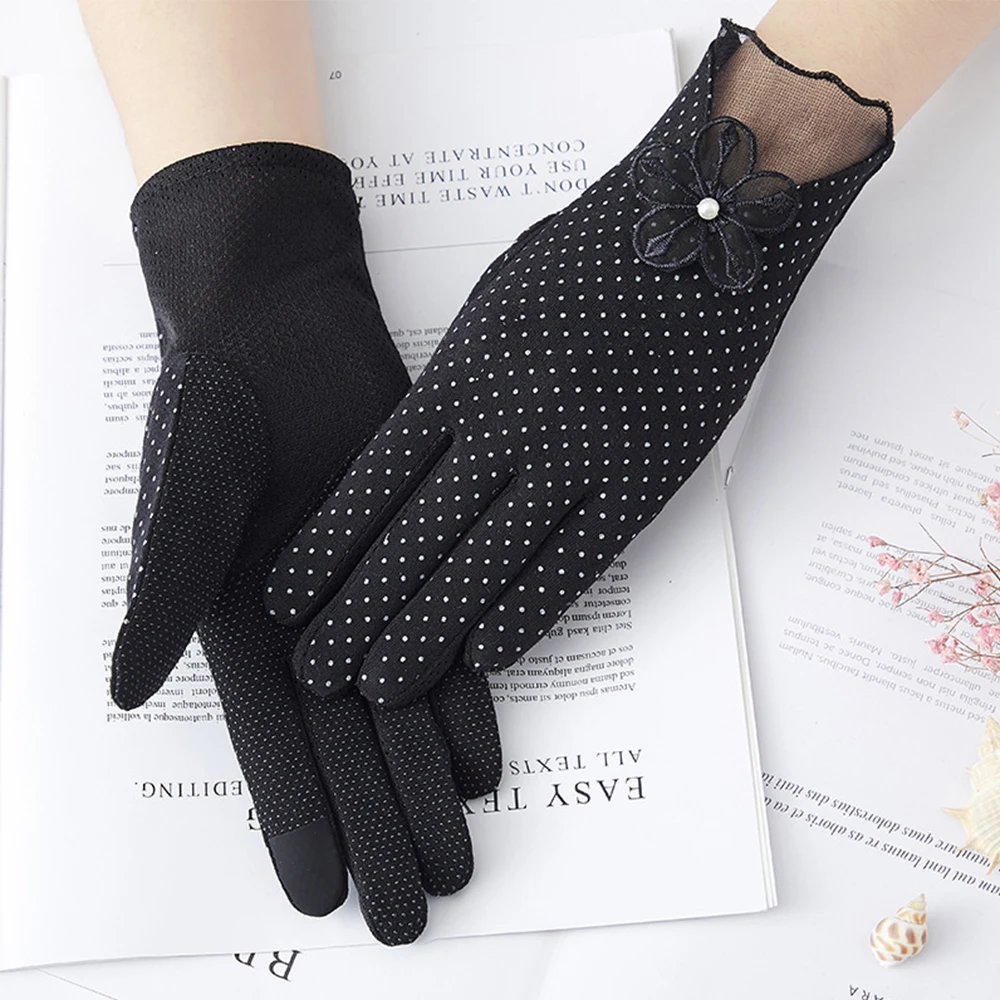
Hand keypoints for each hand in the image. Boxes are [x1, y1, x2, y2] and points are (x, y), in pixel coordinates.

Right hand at [111, 143, 500, 943]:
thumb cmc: (214, 401)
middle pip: (345, 747)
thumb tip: (124, 687)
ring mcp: (365, 592)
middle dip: (378, 824)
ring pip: (400, 706)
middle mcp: (305, 625)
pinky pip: (443, 633)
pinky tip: (484, 753)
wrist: (282, 327)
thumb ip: (165, 588)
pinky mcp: (415, 550)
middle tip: (415, 904)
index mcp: (237, 627)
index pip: (268, 745)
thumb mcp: (185, 493)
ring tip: (456, 848)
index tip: (326, 894)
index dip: (297, 819)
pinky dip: (461, 695)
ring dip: (423, 778)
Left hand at [264, 21, 892, 707]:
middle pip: (420, 534)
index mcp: (467, 371)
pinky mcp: (645, 477)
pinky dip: (529, 612)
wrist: (706, 231)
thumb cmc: (590, 260)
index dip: (328, 546)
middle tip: (318, 670)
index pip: (377, 479)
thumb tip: (416, 465)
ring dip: (429, 629)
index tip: (288, 599)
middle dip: (361, 609)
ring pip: (490, 560)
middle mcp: (513, 419)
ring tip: (381, 684)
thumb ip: (456, 385)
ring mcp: (581, 452)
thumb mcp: (496, 303)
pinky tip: (484, 656)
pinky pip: (578, 559)